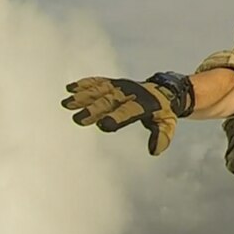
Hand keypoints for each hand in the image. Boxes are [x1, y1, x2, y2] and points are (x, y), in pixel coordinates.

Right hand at [61, 72, 194, 155]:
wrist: (164, 90)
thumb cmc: (163, 112)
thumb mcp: (167, 123)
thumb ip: (162, 136)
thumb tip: (155, 151)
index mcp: (143, 105)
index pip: (127, 112)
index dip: (116, 117)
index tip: (103, 125)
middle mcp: (130, 93)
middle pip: (109, 101)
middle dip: (94, 109)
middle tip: (78, 118)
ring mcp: (121, 86)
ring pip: (100, 90)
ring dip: (83, 96)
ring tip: (67, 102)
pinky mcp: (114, 83)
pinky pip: (99, 82)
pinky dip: (85, 84)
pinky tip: (70, 88)